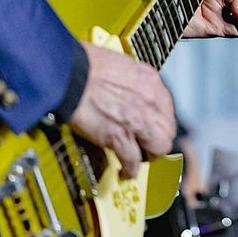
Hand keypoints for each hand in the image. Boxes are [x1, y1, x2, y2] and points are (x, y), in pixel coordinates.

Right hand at [68, 43, 176, 178]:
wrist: (69, 73)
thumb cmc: (86, 65)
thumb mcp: (122, 64)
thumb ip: (133, 82)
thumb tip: (131, 93)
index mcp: (150, 80)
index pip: (168, 108)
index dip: (159, 120)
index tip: (152, 125)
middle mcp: (150, 100)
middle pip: (168, 130)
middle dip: (158, 140)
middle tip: (147, 144)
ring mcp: (137, 119)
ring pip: (158, 147)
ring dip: (148, 155)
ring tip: (139, 159)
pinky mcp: (119, 136)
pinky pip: (132, 160)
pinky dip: (129, 169)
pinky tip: (125, 171)